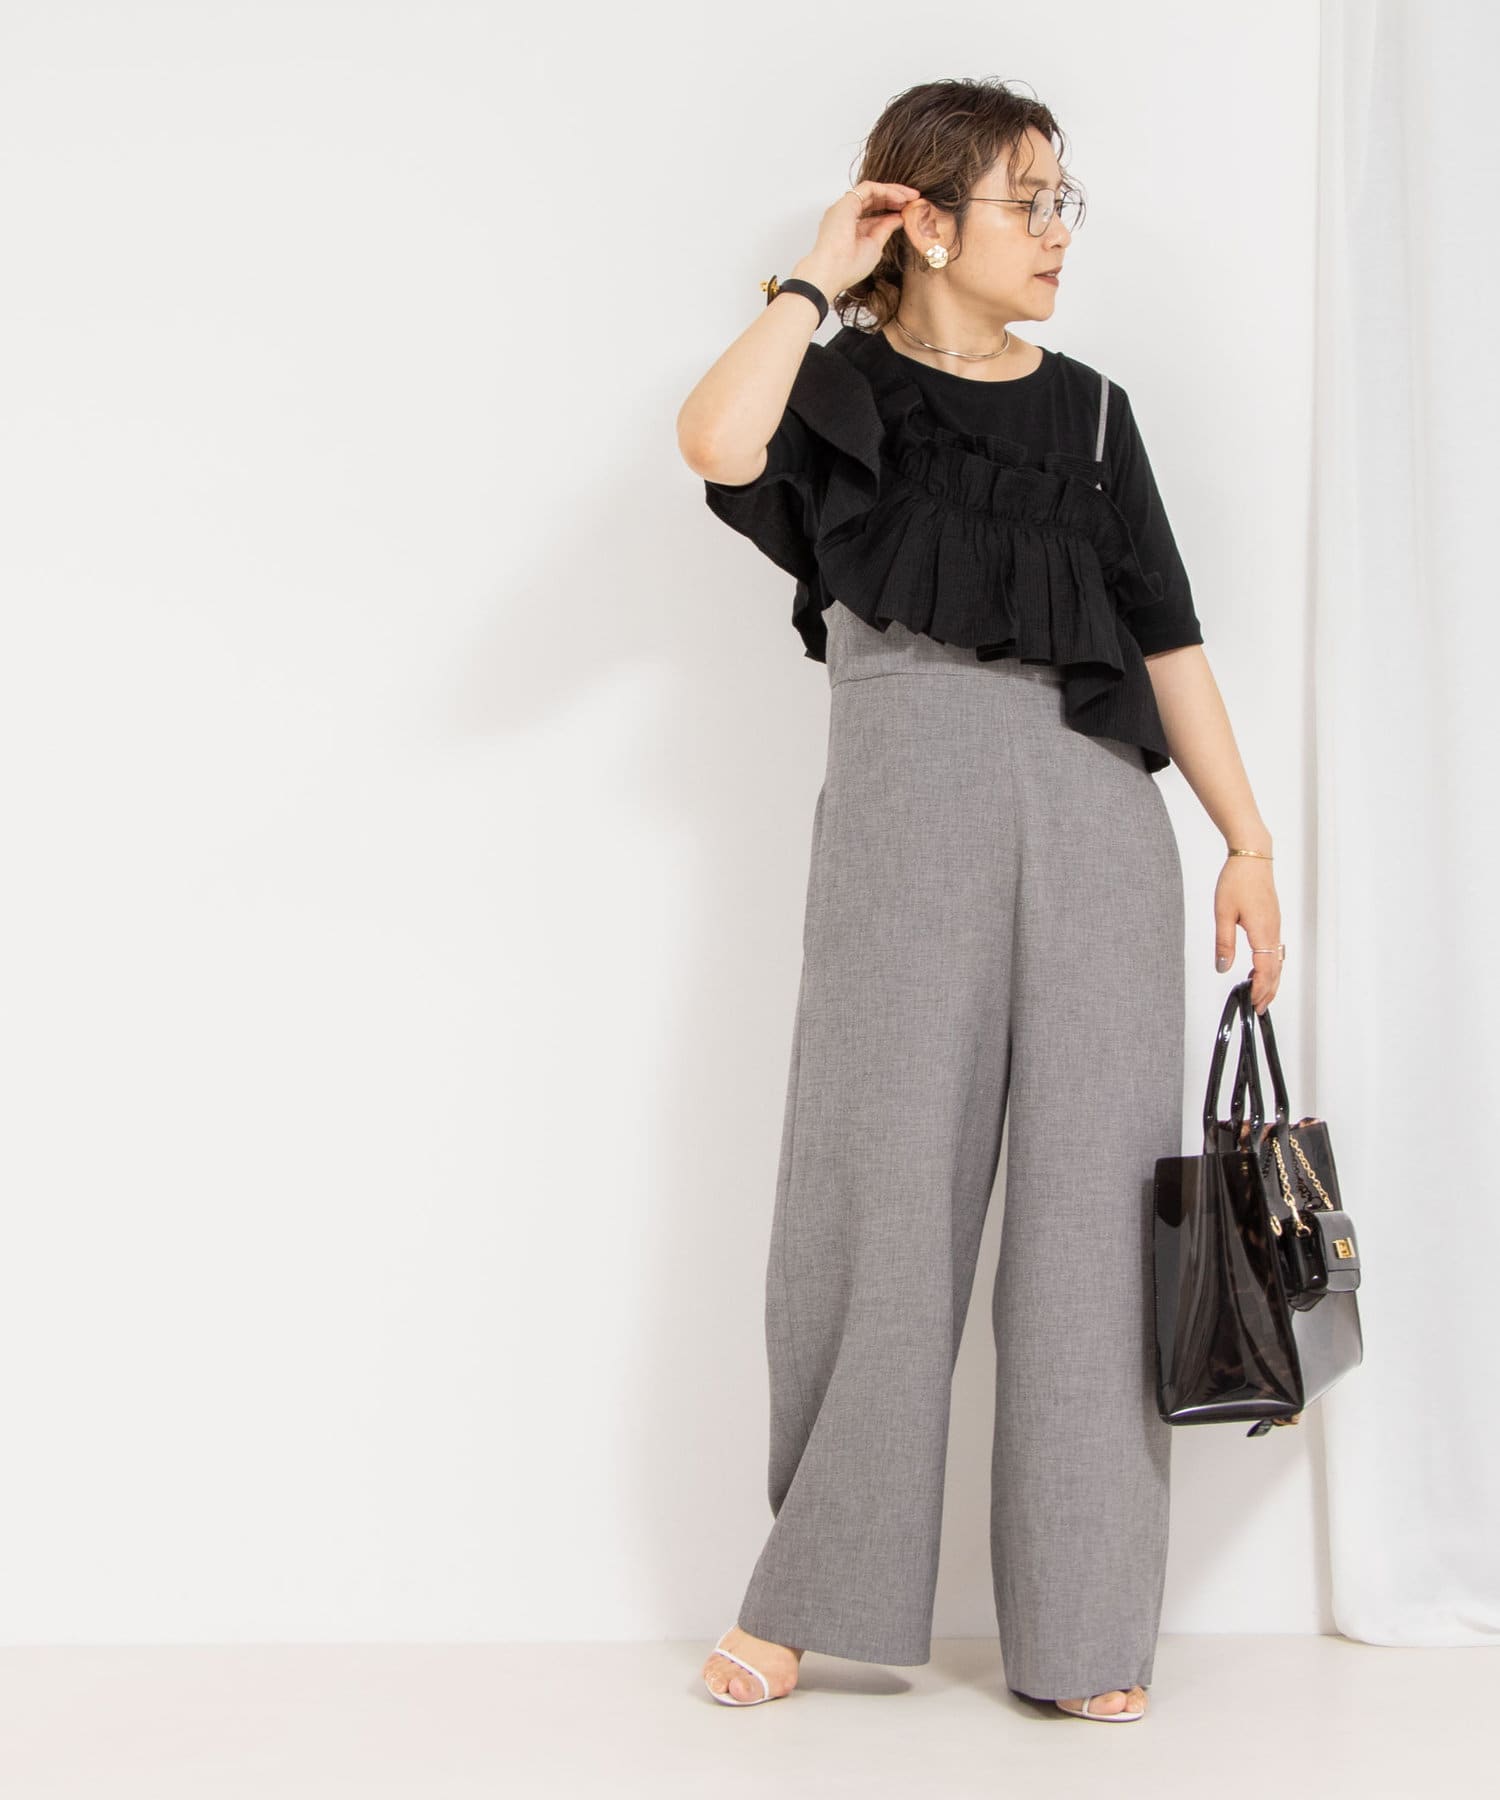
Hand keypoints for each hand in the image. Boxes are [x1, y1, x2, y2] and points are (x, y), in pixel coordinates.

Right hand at [801, 182, 922, 295]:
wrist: (830, 273)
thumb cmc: (847, 267)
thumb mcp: (874, 246)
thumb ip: (885, 229)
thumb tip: (899, 218)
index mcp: (850, 227)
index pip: (873, 213)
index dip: (891, 210)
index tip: (909, 211)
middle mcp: (845, 214)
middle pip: (872, 199)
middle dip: (894, 197)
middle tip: (914, 199)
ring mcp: (844, 207)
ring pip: (871, 191)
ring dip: (892, 191)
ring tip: (911, 197)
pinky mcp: (846, 203)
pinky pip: (869, 188)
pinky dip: (886, 191)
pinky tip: (900, 199)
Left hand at [1213, 857, 1282, 1013]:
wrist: (1252, 857)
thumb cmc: (1238, 880)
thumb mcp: (1223, 913)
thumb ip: (1224, 942)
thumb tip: (1223, 966)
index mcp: (1262, 932)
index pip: (1265, 970)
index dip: (1260, 989)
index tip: (1253, 1003)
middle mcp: (1273, 931)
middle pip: (1275, 970)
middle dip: (1268, 991)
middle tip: (1259, 1007)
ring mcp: (1275, 925)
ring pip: (1277, 960)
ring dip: (1270, 979)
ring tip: (1260, 994)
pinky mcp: (1272, 920)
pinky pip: (1275, 949)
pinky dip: (1270, 965)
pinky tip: (1259, 967)